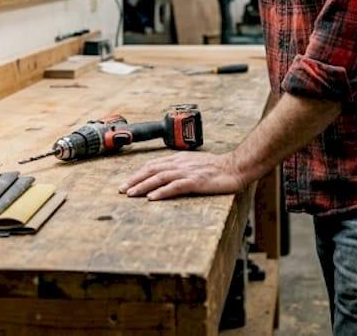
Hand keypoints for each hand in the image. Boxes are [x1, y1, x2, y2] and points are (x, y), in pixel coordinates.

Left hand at [119, 151, 246, 200]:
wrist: (236, 167)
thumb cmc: (217, 167)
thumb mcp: (194, 164)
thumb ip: (180, 167)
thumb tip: (166, 174)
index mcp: (179, 159)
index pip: (153, 165)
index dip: (138, 173)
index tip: (126, 182)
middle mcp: (180, 164)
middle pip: (152, 170)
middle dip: (134, 180)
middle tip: (121, 190)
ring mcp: (187, 172)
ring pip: (159, 178)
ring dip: (143, 186)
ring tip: (131, 194)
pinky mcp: (195, 181)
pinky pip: (175, 186)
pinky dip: (162, 192)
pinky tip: (153, 198)